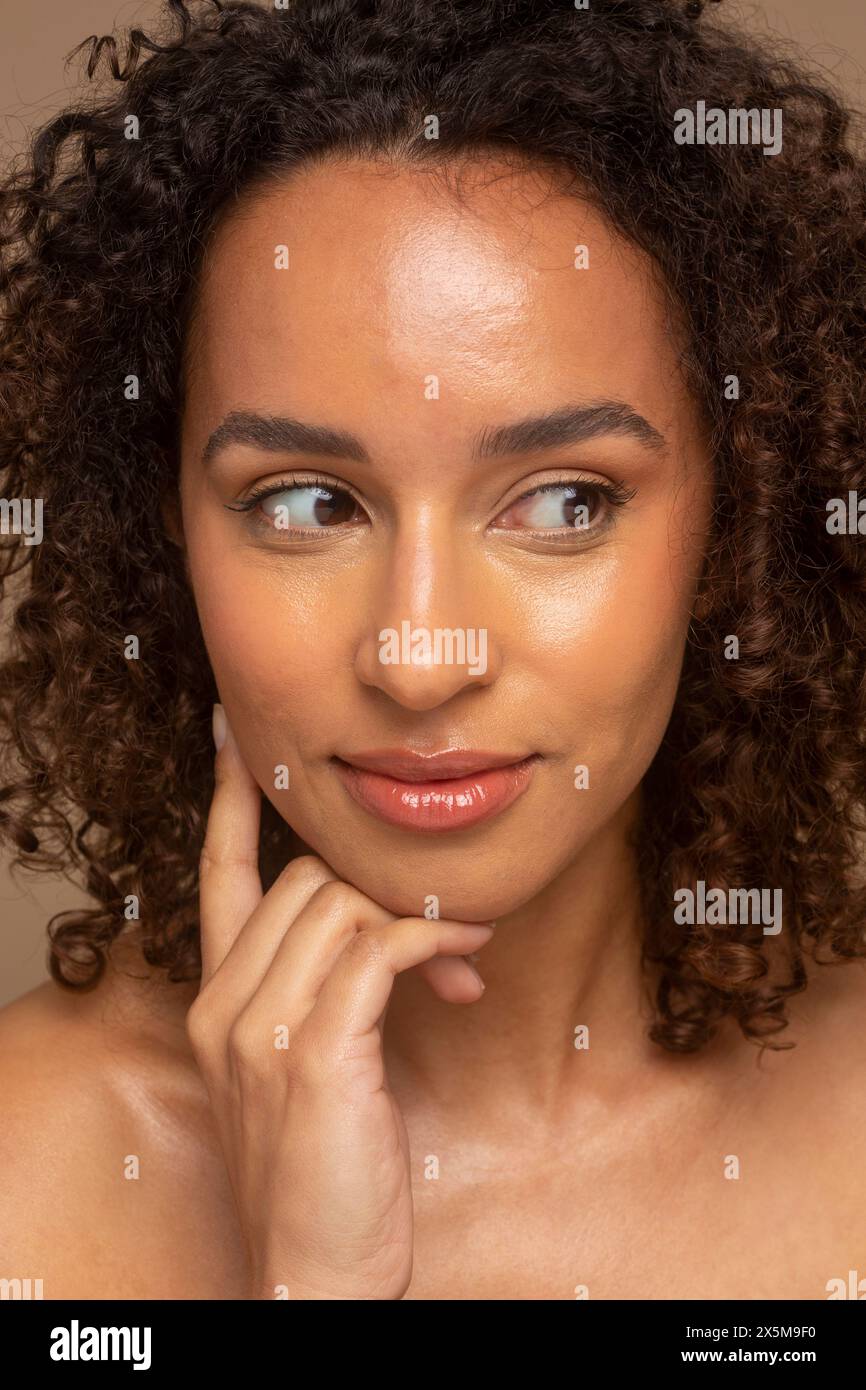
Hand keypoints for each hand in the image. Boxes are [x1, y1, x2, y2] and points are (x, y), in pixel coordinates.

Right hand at [186, 704, 495, 1299]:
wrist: (313, 1279)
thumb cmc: (326, 1177)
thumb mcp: (309, 1070)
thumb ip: (326, 992)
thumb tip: (390, 928)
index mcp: (216, 1003)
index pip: (219, 874)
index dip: (229, 801)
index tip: (237, 738)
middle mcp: (223, 1004)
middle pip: (305, 878)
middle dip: (387, 884)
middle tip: (452, 926)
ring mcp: (260, 1027)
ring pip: (343, 904)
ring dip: (422, 912)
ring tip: (468, 946)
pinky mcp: (311, 1053)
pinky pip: (379, 949)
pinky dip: (433, 939)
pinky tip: (465, 960)